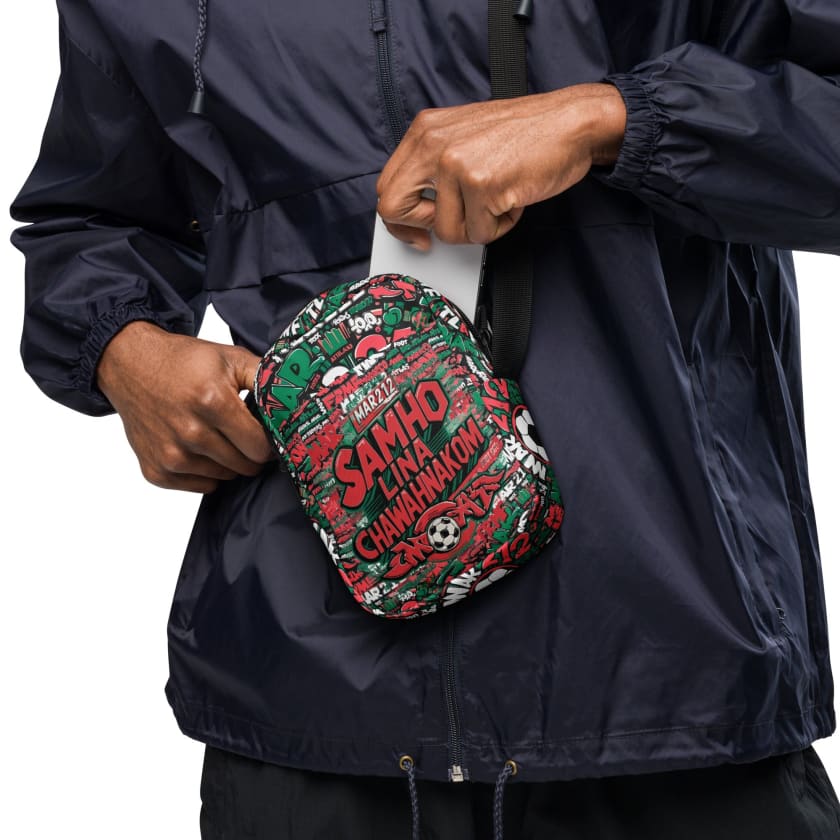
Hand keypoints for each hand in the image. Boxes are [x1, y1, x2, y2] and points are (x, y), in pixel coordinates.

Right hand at [96, 321, 274, 492]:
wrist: (129, 365)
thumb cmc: (182, 362)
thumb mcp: (230, 357)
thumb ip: (265, 378)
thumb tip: (296, 400)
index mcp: (212, 402)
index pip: (260, 446)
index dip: (268, 441)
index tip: (264, 432)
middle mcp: (190, 433)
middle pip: (245, 465)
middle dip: (250, 451)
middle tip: (242, 432)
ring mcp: (171, 455)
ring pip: (225, 477)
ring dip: (228, 461)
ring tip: (216, 433)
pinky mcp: (156, 470)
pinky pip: (200, 486)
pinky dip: (205, 472)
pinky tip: (197, 446)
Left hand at [376, 82, 625, 248]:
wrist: (571, 122)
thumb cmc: (524, 134)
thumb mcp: (463, 136)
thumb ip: (434, 166)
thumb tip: (415, 210)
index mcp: (424, 130)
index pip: (387, 187)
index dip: (399, 220)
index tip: (417, 232)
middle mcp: (433, 144)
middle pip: (393, 209)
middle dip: (421, 229)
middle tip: (451, 228)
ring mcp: (456, 164)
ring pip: (446, 231)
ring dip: (477, 227)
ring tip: (498, 200)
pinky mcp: (482, 185)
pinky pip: (480, 233)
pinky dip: (501, 226)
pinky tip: (512, 200)